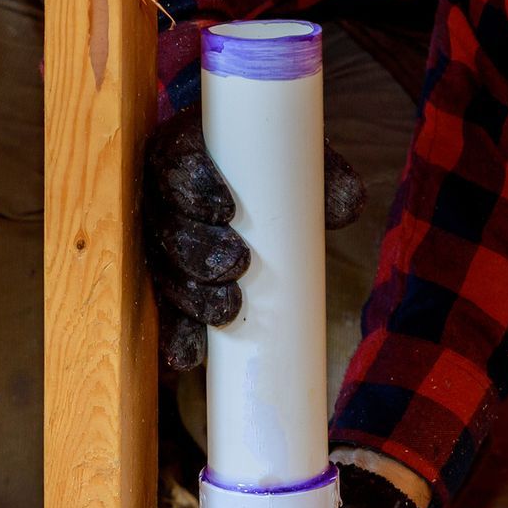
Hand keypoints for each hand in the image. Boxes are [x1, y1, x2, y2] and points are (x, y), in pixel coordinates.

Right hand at [144, 106, 365, 369]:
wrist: (269, 183)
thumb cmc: (280, 166)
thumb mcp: (303, 164)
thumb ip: (325, 179)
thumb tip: (347, 205)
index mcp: (186, 151)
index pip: (175, 163)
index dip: (193, 186)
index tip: (227, 209)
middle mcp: (162, 196)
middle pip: (164, 223)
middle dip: (195, 249)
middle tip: (235, 264)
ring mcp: (160, 243)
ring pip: (163, 270)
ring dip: (190, 295)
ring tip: (225, 311)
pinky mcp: (168, 284)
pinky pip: (165, 309)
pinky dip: (178, 334)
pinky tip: (189, 357)